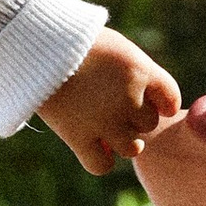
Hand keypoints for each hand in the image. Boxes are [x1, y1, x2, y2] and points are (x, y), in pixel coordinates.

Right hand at [37, 30, 182, 175]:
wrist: (34, 42)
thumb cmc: (73, 40)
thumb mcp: (114, 47)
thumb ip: (133, 74)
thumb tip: (147, 103)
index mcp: (140, 70)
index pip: (170, 99)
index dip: (159, 103)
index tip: (144, 99)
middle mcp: (128, 98)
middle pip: (148, 124)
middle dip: (133, 118)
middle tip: (108, 104)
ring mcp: (104, 120)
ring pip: (131, 148)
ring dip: (121, 140)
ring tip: (101, 126)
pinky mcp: (78, 137)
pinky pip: (101, 165)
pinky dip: (99, 160)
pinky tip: (90, 145)